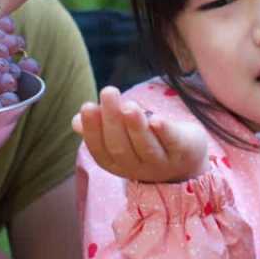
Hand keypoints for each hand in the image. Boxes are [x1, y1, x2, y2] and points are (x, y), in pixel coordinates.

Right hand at [72, 87, 208, 182]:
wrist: (185, 158)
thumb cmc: (144, 140)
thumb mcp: (120, 136)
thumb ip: (99, 128)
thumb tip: (75, 121)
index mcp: (116, 163)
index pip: (100, 149)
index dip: (92, 129)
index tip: (87, 106)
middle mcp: (137, 167)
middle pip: (121, 147)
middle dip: (112, 120)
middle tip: (108, 91)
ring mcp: (161, 162)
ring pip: (146, 146)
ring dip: (136, 126)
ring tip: (128, 104)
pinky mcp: (183, 152)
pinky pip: (172, 143)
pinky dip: (164, 131)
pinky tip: (156, 118)